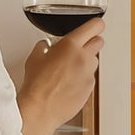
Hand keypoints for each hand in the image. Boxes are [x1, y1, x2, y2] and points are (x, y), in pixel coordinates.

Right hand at [18, 16, 104, 134]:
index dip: (96, 25)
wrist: (40, 109)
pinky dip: (83, 77)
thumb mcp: (34, 58)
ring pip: (95, 61)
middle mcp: (84, 58)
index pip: (95, 26)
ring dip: (86, 61)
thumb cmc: (36, 85)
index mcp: (70, 45)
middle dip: (91, 41)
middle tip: (80, 46)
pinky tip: (69, 83)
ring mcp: (89, 74)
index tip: (95, 26)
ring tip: (70, 68)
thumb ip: (44, 47)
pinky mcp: (90, 88)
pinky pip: (90, 77)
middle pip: (99, 42)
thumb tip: (46, 46)